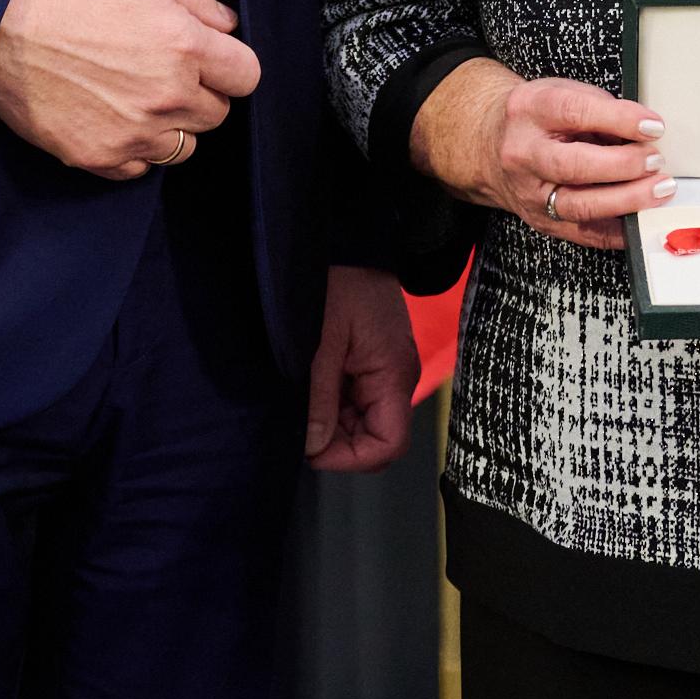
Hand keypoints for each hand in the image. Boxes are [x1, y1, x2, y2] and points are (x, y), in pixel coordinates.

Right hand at [0, 0, 259, 177]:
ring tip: (140, 98)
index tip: (212, 58)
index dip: (232, 65)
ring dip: (172, 126)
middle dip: (202, 94)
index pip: (247, 76)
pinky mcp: (97, 157)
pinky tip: (115, 120)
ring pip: (183, 147)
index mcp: (185, 46)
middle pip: (217, 115)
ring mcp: (132, 132)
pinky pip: (140, 169)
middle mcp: (167, 96)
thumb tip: (227, 23)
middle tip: (167, 73)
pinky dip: (136, 150)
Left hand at [306, 267, 417, 471]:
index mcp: (394, 374)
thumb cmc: (338, 282)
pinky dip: (334, 404)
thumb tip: (314, 447)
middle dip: (338, 442)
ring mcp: (388, 370)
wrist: (348, 241)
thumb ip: (319, 399)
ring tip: (304, 400)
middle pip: (377, 437)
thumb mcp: (320, 344)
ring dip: (332, 423)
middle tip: (301, 425)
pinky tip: (312, 387)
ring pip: (365, 422)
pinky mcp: (375, 362)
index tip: (312, 449)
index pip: (388, 444)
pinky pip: (359, 400)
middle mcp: (398, 377)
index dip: (350, 457)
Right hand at [411, 57, 667, 250]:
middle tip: (655, 161)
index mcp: (530, 110)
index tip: (653, 127)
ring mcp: (529, 192)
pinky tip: (640, 220)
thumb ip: (600, 109)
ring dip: (626, 200)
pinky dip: (616, 230)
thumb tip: (644, 132)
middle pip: (574, 165)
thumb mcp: (562, 93)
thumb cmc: (536, 117)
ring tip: (658, 190)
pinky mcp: (540, 220)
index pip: (576, 113)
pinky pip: (582, 233)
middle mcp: (524, 153)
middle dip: (623, 165)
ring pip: (578, 205)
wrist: (489, 145)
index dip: (619, 120)